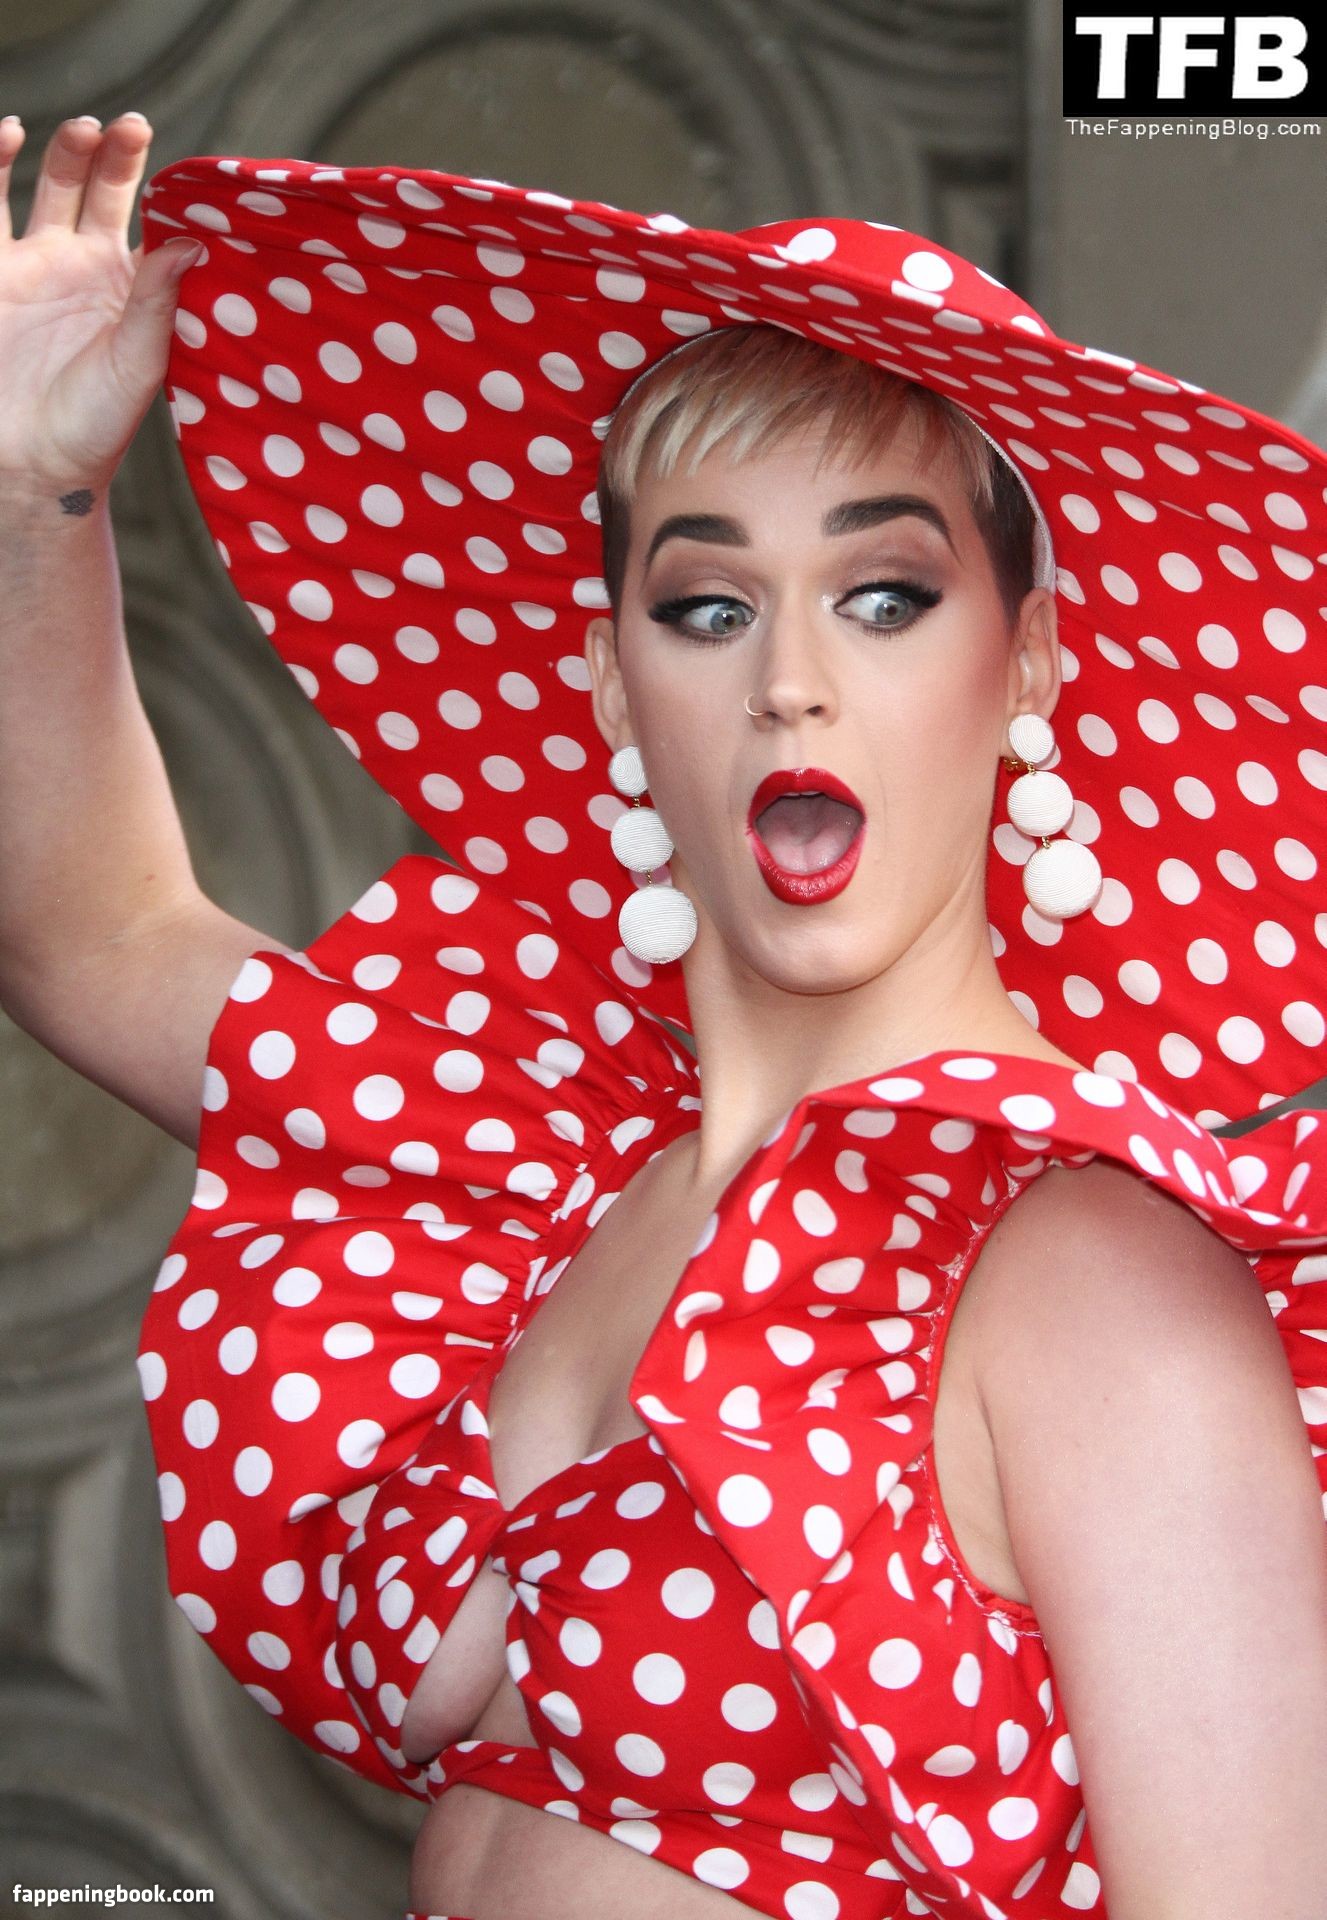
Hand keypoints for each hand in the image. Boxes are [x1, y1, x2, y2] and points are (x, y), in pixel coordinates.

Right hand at [0, 113, 201, 502]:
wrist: (28, 464)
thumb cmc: (94, 426)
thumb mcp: (136, 365)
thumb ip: (157, 303)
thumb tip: (192, 243)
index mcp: (130, 290)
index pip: (153, 223)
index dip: (165, 191)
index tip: (183, 168)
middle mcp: (84, 266)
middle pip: (100, 190)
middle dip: (113, 156)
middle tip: (127, 127)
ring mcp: (34, 263)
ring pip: (49, 187)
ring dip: (65, 154)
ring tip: (83, 130)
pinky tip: (6, 131)